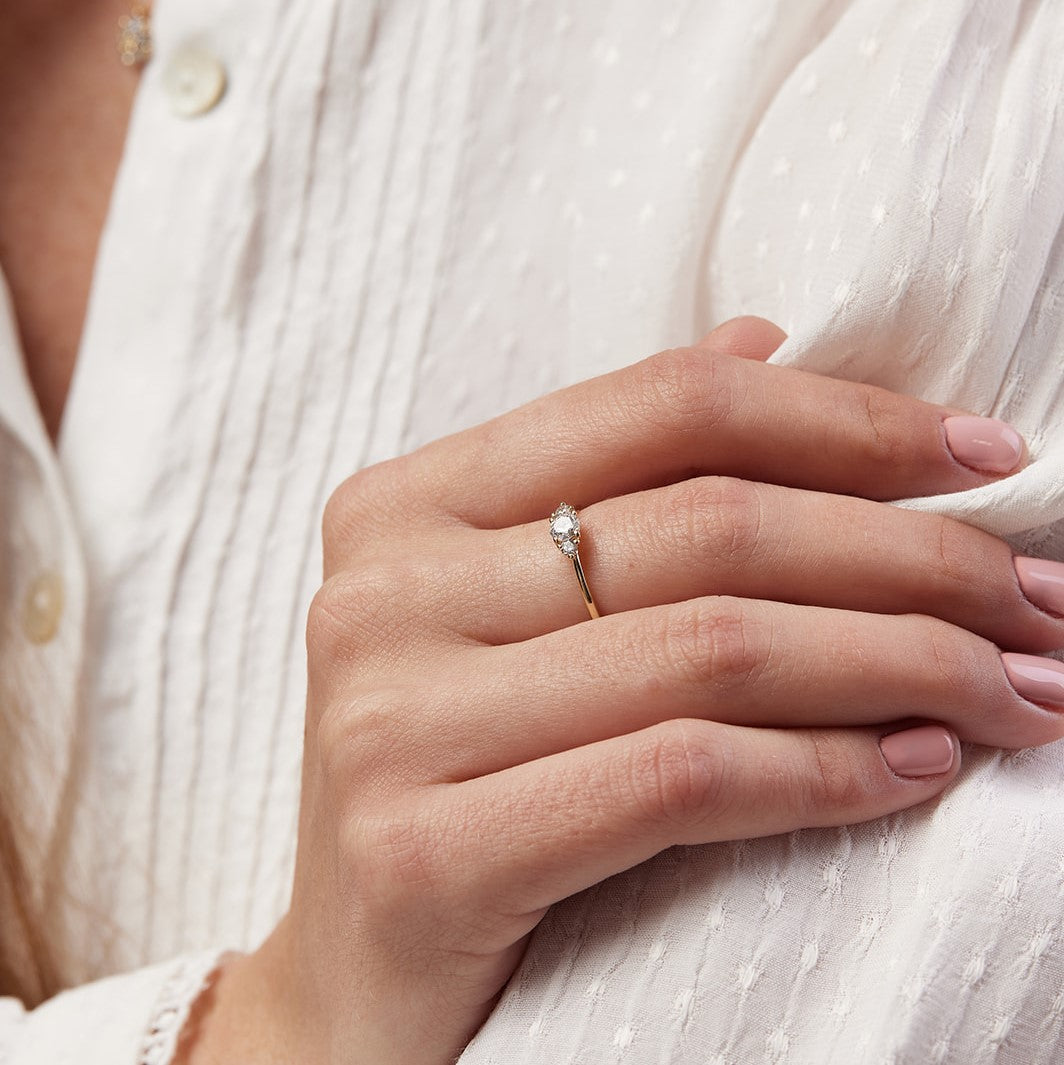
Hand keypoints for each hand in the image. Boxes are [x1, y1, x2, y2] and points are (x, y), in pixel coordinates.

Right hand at [183, 318, 1063, 1063]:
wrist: (361, 977)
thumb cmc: (459, 773)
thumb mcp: (517, 608)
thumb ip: (623, 475)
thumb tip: (763, 341)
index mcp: (404, 505)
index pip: (661, 408)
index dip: (844, 420)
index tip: (986, 456)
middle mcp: (383, 593)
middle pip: (707, 530)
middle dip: (910, 556)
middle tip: (1034, 596)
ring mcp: (388, 721)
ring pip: (711, 650)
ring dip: (899, 664)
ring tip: (1012, 687)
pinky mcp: (423, 852)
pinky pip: (679, 778)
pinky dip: (824, 771)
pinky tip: (913, 769)